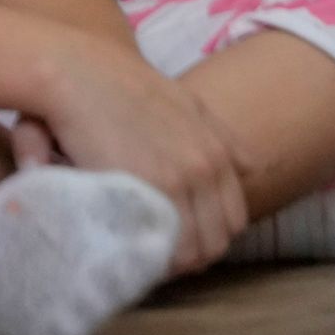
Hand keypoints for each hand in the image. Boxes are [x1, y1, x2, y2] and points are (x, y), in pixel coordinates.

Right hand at [32, 35, 248, 273]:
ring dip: (170, 262)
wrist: (80, 72)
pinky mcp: (144, 190)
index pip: (233, 220)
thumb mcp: (187, 102)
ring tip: (141, 255)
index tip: (182, 239)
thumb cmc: (126, 86)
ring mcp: (176, 181)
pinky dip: (150, 258)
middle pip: (216, 242)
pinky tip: (130, 250)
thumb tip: (254, 166)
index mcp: (217, 153)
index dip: (209, 236)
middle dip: (192, 255)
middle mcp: (204, 168)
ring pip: (191, 252)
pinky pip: (162, 247)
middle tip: (159, 253)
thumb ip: (222, 136)